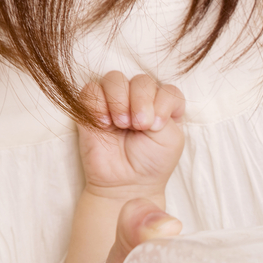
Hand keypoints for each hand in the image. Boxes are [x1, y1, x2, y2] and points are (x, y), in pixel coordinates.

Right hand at [78, 71, 185, 197]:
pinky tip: (104, 124)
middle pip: (142, 81)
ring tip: (121, 124)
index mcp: (164, 107)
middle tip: (138, 126)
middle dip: (141, 100)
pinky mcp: (92, 108)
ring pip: (114, 78)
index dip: (163, 102)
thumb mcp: (171, 139)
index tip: (157, 126)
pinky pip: (91, 89)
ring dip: (119, 100)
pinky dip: (97, 104)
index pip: (168, 90)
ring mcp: (115, 102)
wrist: (126, 184)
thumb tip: (140, 101)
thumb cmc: (152, 163)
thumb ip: (164, 112)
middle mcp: (140, 100)